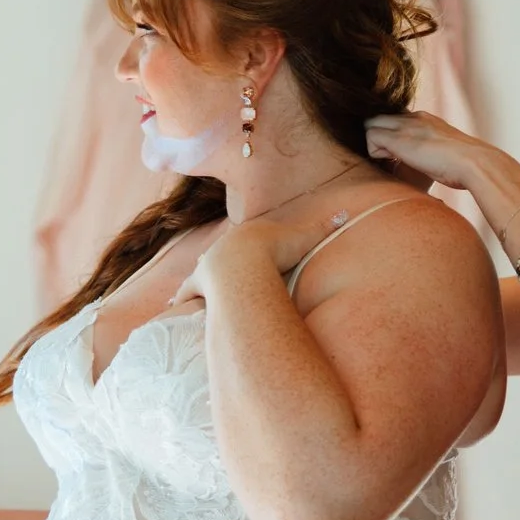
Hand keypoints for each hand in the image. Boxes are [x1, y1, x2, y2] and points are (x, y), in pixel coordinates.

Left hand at [169, 218, 312, 309]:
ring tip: (190, 290)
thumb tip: (348, 214)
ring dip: (195, 280)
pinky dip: (180, 298)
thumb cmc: (275, 249)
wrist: (247, 261)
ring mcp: (207, 266)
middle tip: (218, 270)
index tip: (250, 251)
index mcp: (245, 238)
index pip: (248, 241)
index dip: (249, 247)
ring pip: (199, 272)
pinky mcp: (198, 285)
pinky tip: (172, 305)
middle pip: (221, 254)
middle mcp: (222, 249)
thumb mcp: (304, 238)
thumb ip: (324, 229)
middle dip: (219, 262)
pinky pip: (187, 292)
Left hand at [362, 111, 487, 191]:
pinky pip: (370, 137)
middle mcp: (415, 118)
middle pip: (379, 117)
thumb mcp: (447, 150)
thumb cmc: (466, 165)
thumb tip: (430, 161)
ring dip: (376, 144)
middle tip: (389, 158)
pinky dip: (374, 152)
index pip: (396, 119)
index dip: (390, 134)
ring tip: (392, 162)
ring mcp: (406, 127)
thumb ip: (434, 149)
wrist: (474, 162)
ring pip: (371, 123)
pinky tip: (392, 163)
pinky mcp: (399, 139)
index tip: (397, 154)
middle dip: (378, 136)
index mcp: (427, 119)